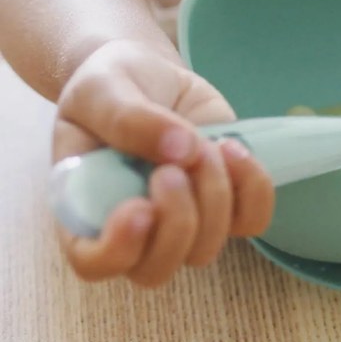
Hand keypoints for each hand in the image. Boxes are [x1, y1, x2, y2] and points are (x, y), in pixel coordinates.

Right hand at [53, 39, 274, 286]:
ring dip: (214, 195)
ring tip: (206, 143)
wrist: (148, 72)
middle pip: (156, 269)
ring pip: (206, 248)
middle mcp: (133, 228)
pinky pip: (251, 220)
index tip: (140, 208)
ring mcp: (181, 218)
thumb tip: (181, 149)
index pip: (93, 262)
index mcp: (85, 209)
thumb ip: (127, 118)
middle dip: (177, 220)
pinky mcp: (223, 201)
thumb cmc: (110, 85)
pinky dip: (253, 189)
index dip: (118, 250)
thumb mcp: (101, 89)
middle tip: (175, 166)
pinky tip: (234, 147)